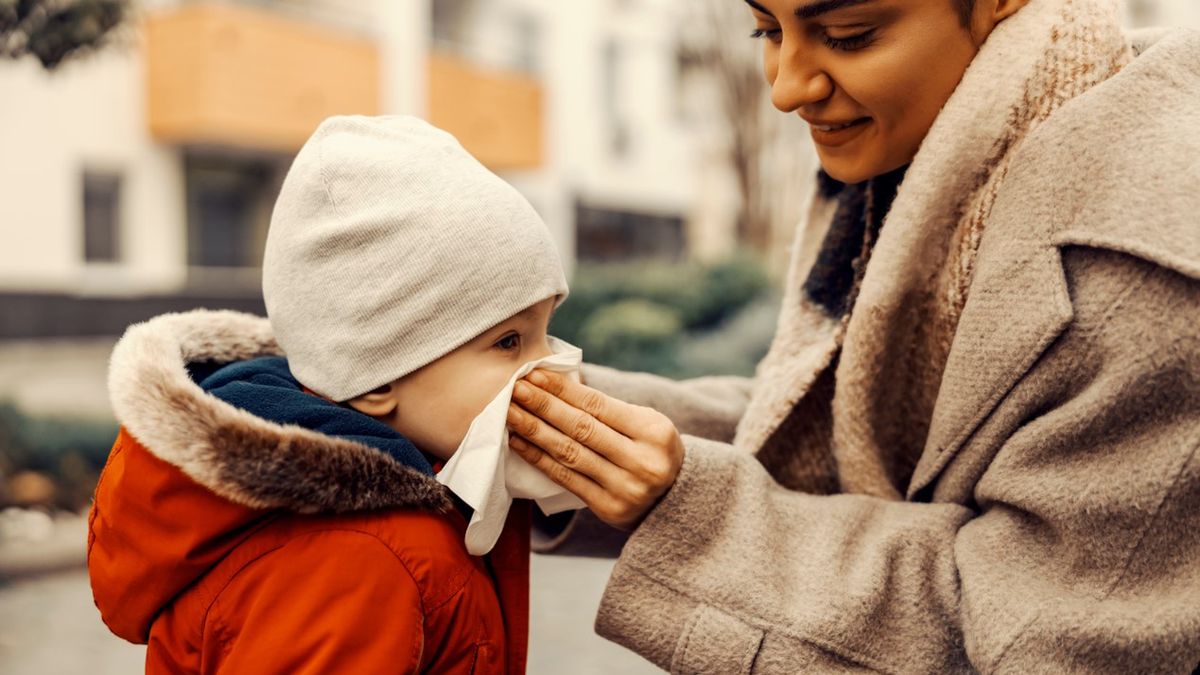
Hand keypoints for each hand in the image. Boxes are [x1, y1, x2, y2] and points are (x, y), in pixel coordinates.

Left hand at [506, 369, 684, 529]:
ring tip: (510, 413)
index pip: (598, 405)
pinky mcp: (608, 508)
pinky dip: (539, 459)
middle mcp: (641, 461)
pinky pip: (566, 479)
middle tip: (515, 389)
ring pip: (569, 453)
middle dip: (544, 406)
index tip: (534, 374)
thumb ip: (609, 410)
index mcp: (653, 432)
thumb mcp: (646, 424)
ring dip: (534, 431)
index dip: (563, 390)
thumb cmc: (650, 449)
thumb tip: (555, 386)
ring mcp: (624, 487)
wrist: (673, 500)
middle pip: (581, 428)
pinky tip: (519, 443)